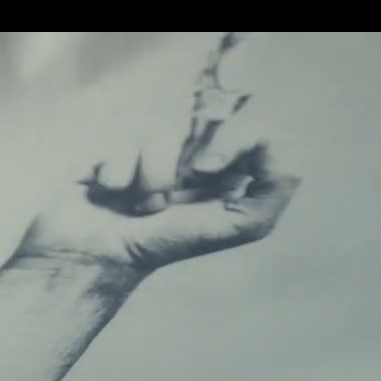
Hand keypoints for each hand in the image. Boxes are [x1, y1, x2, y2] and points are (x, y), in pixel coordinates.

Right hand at [18, 140, 299, 274]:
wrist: (94, 258)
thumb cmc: (162, 248)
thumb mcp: (236, 227)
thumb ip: (271, 194)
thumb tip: (287, 154)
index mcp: (222, 182)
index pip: (251, 135)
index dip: (237, 138)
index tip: (210, 167)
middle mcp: (187, 168)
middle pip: (206, 122)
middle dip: (187, 156)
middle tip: (178, 185)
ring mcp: (148, 160)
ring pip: (162, 133)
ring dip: (149, 174)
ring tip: (137, 207)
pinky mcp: (113, 157)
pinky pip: (124, 141)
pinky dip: (117, 171)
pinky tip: (109, 195)